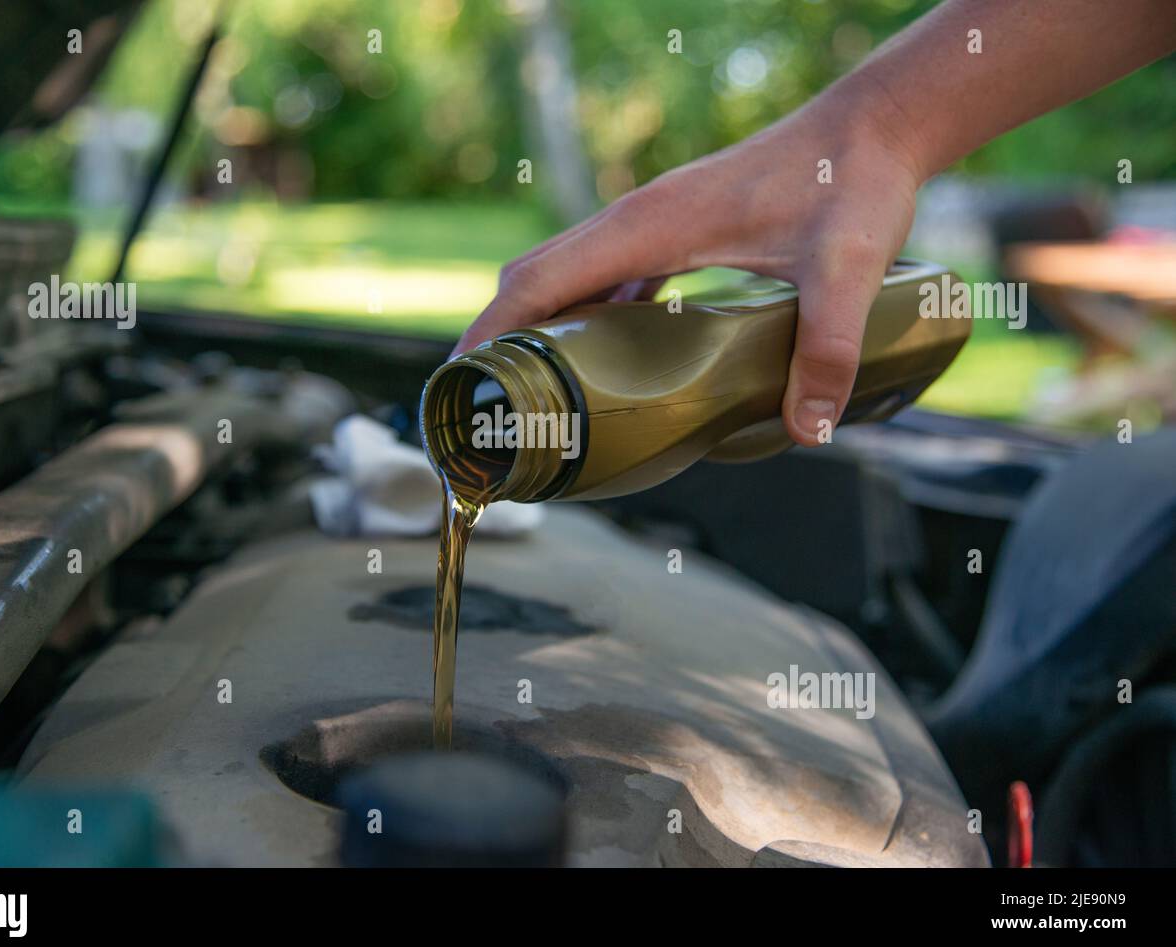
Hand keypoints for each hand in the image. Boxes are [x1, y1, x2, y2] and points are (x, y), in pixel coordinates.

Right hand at [452, 92, 923, 446]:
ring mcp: (652, 221)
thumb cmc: (851, 183)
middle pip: (534, 276)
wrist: (873, 128)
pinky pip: (605, 272)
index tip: (462, 382)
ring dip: (539, 324)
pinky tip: (605, 356)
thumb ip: (826, 349)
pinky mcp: (674, 229)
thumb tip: (808, 430)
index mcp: (648, 226)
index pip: (538, 279)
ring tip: (533, 391)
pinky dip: (584, 313)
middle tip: (490, 405)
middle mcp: (636, 219)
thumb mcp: (845, 270)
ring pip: (566, 272)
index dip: (492, 331)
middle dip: (499, 336)